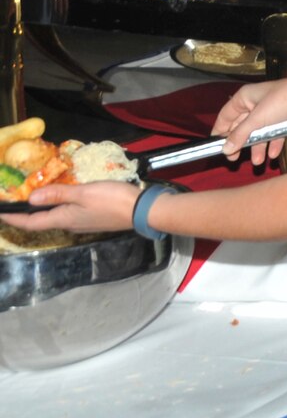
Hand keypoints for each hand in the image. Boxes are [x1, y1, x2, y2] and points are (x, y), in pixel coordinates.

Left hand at [13, 179, 142, 234]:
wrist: (141, 211)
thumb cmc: (112, 200)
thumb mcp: (84, 193)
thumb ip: (58, 193)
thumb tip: (30, 198)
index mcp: (63, 218)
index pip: (31, 222)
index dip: (13, 218)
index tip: (1, 213)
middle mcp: (69, 224)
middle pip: (41, 221)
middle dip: (26, 214)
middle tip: (15, 202)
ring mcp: (82, 223)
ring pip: (55, 217)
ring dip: (43, 209)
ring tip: (36, 197)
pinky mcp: (93, 219)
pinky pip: (68, 214)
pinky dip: (59, 206)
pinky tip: (64, 197)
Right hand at [213, 77, 286, 164]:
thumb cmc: (282, 100)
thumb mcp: (257, 119)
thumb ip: (240, 134)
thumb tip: (225, 149)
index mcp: (245, 98)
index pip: (226, 116)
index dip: (220, 132)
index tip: (215, 148)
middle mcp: (255, 104)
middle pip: (241, 127)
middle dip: (240, 144)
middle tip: (234, 159)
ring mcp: (270, 112)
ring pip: (258, 133)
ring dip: (257, 147)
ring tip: (258, 162)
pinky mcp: (283, 118)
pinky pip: (274, 134)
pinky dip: (272, 144)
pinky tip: (272, 155)